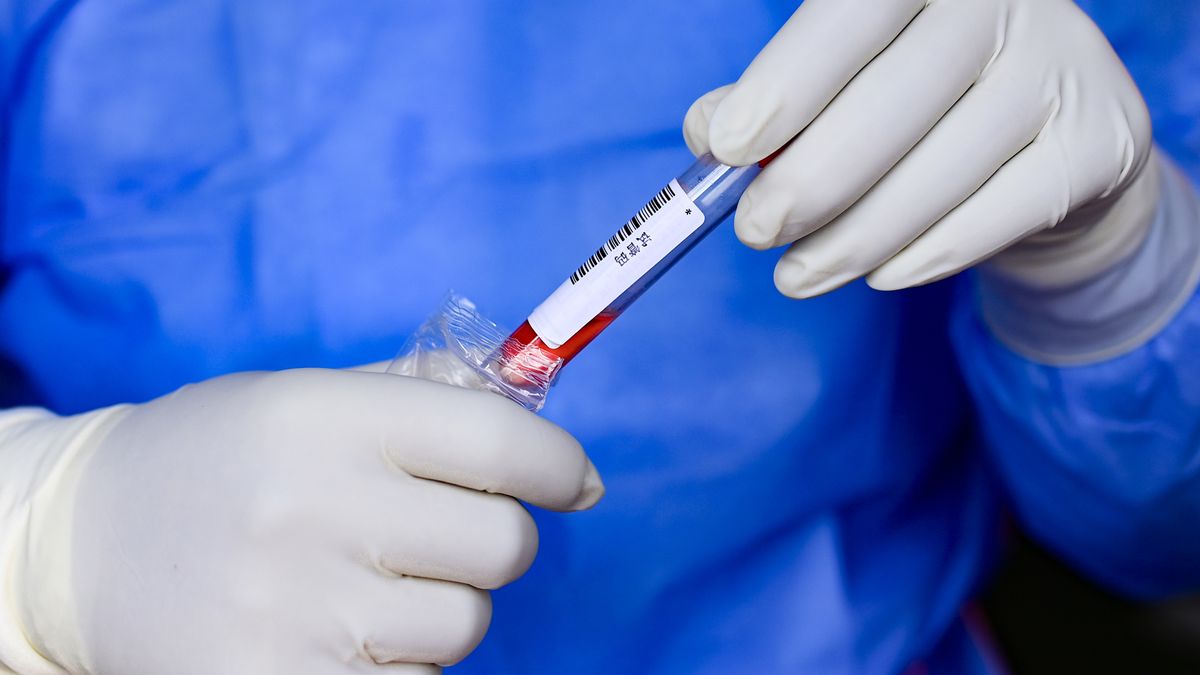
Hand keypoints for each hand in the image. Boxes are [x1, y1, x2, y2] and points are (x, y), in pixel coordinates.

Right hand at [0, 369, 601, 673]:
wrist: (81, 545)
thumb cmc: (215, 458)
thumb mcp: (306, 398)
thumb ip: (420, 397)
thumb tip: (543, 425)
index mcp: (326, 418)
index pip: (499, 441)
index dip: (558, 464)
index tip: (572, 480)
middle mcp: (316, 509)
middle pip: (502, 544)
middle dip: (493, 536)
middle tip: (442, 530)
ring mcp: (300, 610)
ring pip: (465, 623)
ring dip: (444, 604)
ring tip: (368, 580)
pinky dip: (400, 658)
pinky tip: (340, 628)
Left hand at [684, 0, 1156, 296]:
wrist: (1051, 139)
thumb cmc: (917, 101)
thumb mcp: (843, 81)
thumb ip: (775, 99)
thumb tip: (711, 134)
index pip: (853, 15)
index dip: (787, 83)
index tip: (729, 147)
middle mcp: (1008, 0)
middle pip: (892, 105)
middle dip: (807, 183)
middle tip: (757, 231)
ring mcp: (1066, 68)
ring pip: (935, 177)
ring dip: (851, 241)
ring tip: (798, 274)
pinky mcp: (1100, 144)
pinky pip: (989, 221)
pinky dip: (919, 258)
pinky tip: (879, 273)